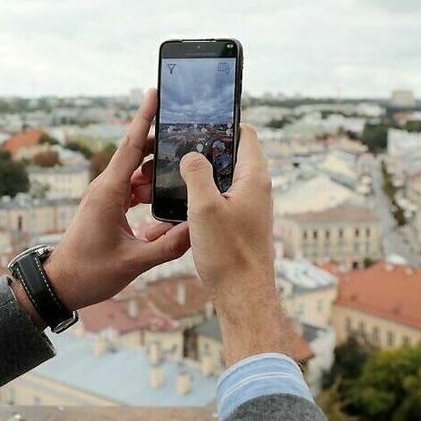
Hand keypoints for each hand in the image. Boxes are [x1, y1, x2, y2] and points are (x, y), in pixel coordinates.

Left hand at [40, 89, 190, 311]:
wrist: (60, 285)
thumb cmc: (89, 273)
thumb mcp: (134, 263)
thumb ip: (169, 246)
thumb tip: (198, 229)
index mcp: (108, 191)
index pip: (131, 146)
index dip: (144, 117)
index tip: (154, 92)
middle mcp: (106, 187)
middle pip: (138, 153)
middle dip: (162, 143)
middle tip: (190, 133)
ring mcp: (106, 196)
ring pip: (138, 172)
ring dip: (158, 172)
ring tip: (185, 169)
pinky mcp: (108, 207)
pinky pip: (133, 189)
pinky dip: (150, 190)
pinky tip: (166, 197)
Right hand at [179, 125, 293, 365]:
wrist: (243, 298)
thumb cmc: (229, 254)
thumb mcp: (205, 208)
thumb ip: (196, 173)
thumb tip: (190, 155)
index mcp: (253, 178)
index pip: (244, 134)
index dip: (222, 123)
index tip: (196, 122)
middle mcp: (254, 190)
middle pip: (226, 156)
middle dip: (199, 154)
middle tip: (172, 152)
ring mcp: (247, 208)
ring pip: (217, 182)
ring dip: (193, 181)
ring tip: (165, 182)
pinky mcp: (237, 225)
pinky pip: (215, 203)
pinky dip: (195, 203)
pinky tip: (172, 213)